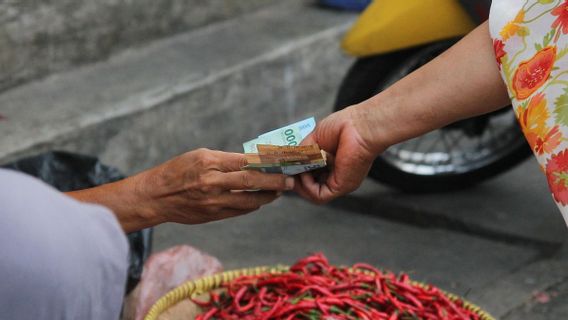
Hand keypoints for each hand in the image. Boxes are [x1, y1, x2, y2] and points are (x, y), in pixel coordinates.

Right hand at [135, 149, 293, 224]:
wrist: (155, 196)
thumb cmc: (177, 171)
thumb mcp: (199, 156)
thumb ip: (226, 160)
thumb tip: (253, 163)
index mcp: (209, 163)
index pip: (245, 162)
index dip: (267, 163)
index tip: (282, 163)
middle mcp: (212, 183)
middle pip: (251, 182)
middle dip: (274, 182)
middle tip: (289, 182)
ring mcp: (213, 202)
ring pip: (249, 201)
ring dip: (266, 197)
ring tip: (277, 192)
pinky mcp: (212, 216)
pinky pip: (239, 211)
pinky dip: (252, 206)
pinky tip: (258, 200)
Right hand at [295, 105, 380, 202]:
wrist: (357, 126)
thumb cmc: (341, 126)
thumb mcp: (313, 140)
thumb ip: (301, 153)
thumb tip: (288, 164)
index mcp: (331, 163)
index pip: (311, 174)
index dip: (297, 172)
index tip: (286, 166)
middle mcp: (335, 174)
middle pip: (310, 186)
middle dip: (296, 179)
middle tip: (286, 170)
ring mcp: (338, 182)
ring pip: (313, 194)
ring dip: (300, 184)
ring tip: (295, 170)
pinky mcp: (341, 187)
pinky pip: (319, 195)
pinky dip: (307, 186)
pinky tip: (305, 173)